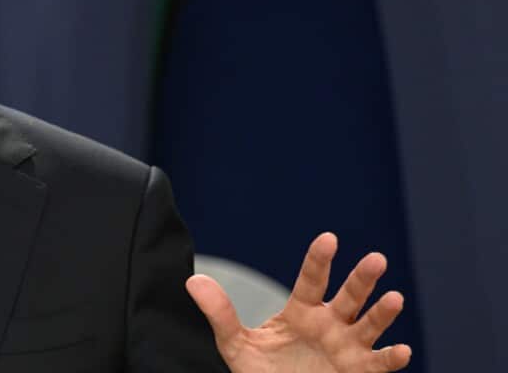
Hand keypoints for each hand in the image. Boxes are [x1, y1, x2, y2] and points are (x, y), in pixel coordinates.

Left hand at [187, 232, 411, 372]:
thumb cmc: (261, 372)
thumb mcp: (236, 345)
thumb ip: (220, 313)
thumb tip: (194, 281)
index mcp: (301, 311)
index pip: (311, 280)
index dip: (319, 260)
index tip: (329, 238)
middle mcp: (329, 324)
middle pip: (348, 297)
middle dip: (362, 280)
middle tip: (376, 259)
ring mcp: (346, 348)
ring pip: (368, 326)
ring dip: (382, 313)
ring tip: (394, 298)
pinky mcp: (358, 372)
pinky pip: (378, 364)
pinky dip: (391, 358)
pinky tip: (402, 350)